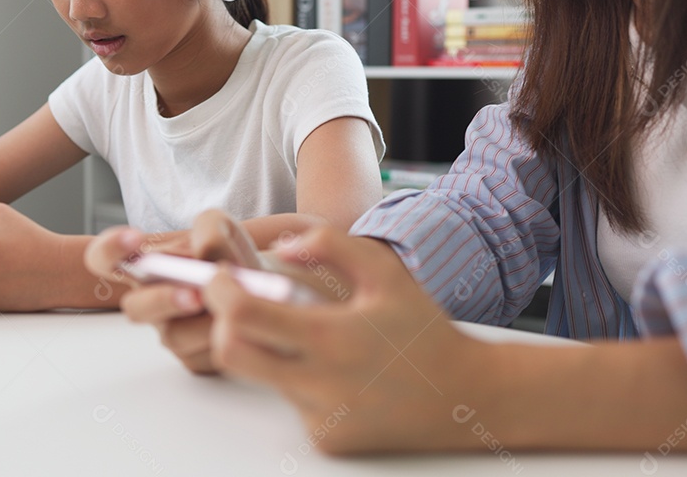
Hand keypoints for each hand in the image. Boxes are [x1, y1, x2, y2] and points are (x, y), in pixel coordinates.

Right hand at [84, 209, 262, 373]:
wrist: (268, 285)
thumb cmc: (235, 254)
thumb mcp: (225, 229)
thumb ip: (209, 230)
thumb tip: (201, 254)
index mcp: (146, 266)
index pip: (103, 258)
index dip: (109, 249)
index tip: (136, 239)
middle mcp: (150, 302)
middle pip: (135, 308)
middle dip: (163, 300)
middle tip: (194, 294)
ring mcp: (170, 332)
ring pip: (174, 335)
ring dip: (204, 323)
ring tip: (232, 308)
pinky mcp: (194, 358)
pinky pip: (202, 355)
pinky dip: (226, 338)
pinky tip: (245, 324)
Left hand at [202, 227, 487, 453]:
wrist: (466, 397)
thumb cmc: (423, 330)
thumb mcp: (384, 272)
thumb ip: (330, 244)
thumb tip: (280, 250)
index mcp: (331, 338)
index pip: (241, 316)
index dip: (220, 292)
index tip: (224, 277)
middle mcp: (319, 385)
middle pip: (230, 353)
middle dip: (223, 324)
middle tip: (240, 304)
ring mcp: (320, 418)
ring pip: (262, 378)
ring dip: (266, 351)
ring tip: (307, 335)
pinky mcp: (325, 440)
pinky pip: (290, 404)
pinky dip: (296, 380)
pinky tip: (334, 371)